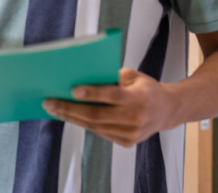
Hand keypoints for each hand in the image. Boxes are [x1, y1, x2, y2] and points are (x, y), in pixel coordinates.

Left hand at [43, 67, 177, 146]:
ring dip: (71, 117)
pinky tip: (68, 115)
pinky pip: (100, 132)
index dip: (92, 93)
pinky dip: (83, 123)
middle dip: (70, 108)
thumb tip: (82, 76)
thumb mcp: (134, 76)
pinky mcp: (127, 142)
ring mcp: (132, 133)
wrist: (167, 110)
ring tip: (53, 109)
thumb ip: (112, 76)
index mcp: (140, 97)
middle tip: (49, 102)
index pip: (113, 96)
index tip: (72, 89)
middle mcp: (136, 118)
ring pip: (95, 126)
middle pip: (97, 115)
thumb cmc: (145, 88)